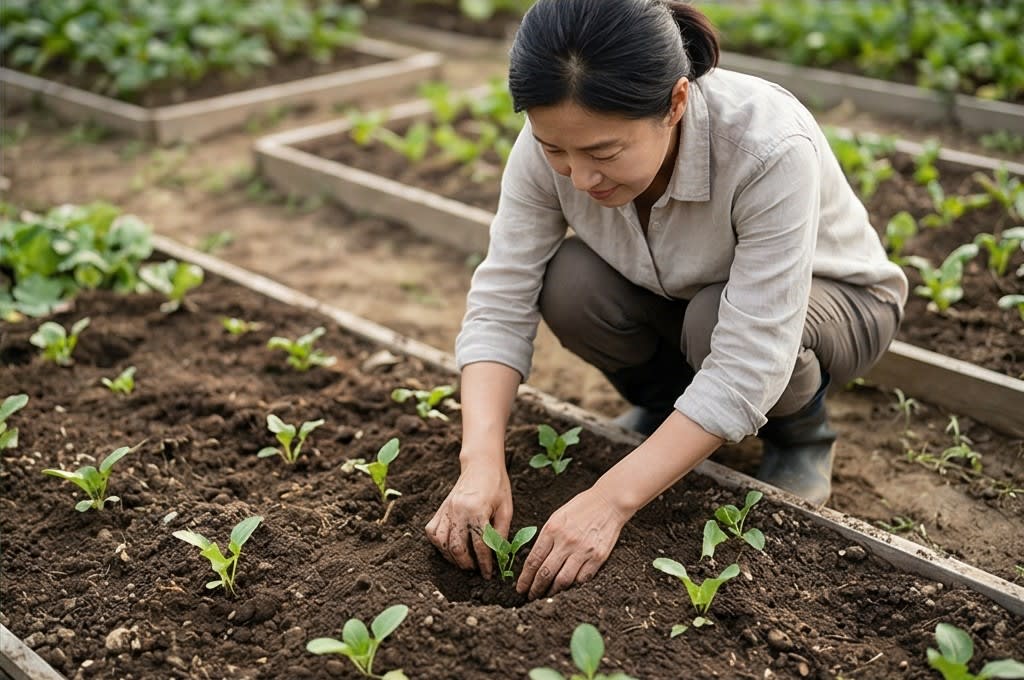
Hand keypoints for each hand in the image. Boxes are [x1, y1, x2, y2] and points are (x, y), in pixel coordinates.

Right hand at [425, 458, 511, 578]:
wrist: (481, 465)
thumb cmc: (497, 486)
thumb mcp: (506, 509)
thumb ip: (501, 533)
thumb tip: (499, 556)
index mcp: (477, 510)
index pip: (480, 545)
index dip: (485, 563)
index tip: (488, 574)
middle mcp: (458, 511)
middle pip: (457, 548)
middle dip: (466, 564)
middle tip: (475, 569)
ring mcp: (446, 510)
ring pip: (441, 543)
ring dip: (451, 557)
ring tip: (464, 561)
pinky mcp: (440, 509)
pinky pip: (432, 532)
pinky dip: (439, 544)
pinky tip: (450, 547)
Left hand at [516, 486, 630, 599]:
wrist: (609, 502)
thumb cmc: (581, 508)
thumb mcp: (557, 517)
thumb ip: (546, 537)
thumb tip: (536, 560)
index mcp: (552, 529)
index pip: (533, 560)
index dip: (525, 578)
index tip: (520, 588)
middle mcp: (565, 541)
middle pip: (545, 573)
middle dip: (535, 589)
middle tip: (531, 597)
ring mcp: (582, 550)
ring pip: (563, 580)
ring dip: (553, 591)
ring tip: (547, 596)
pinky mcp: (598, 557)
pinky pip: (582, 579)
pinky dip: (573, 586)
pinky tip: (568, 589)